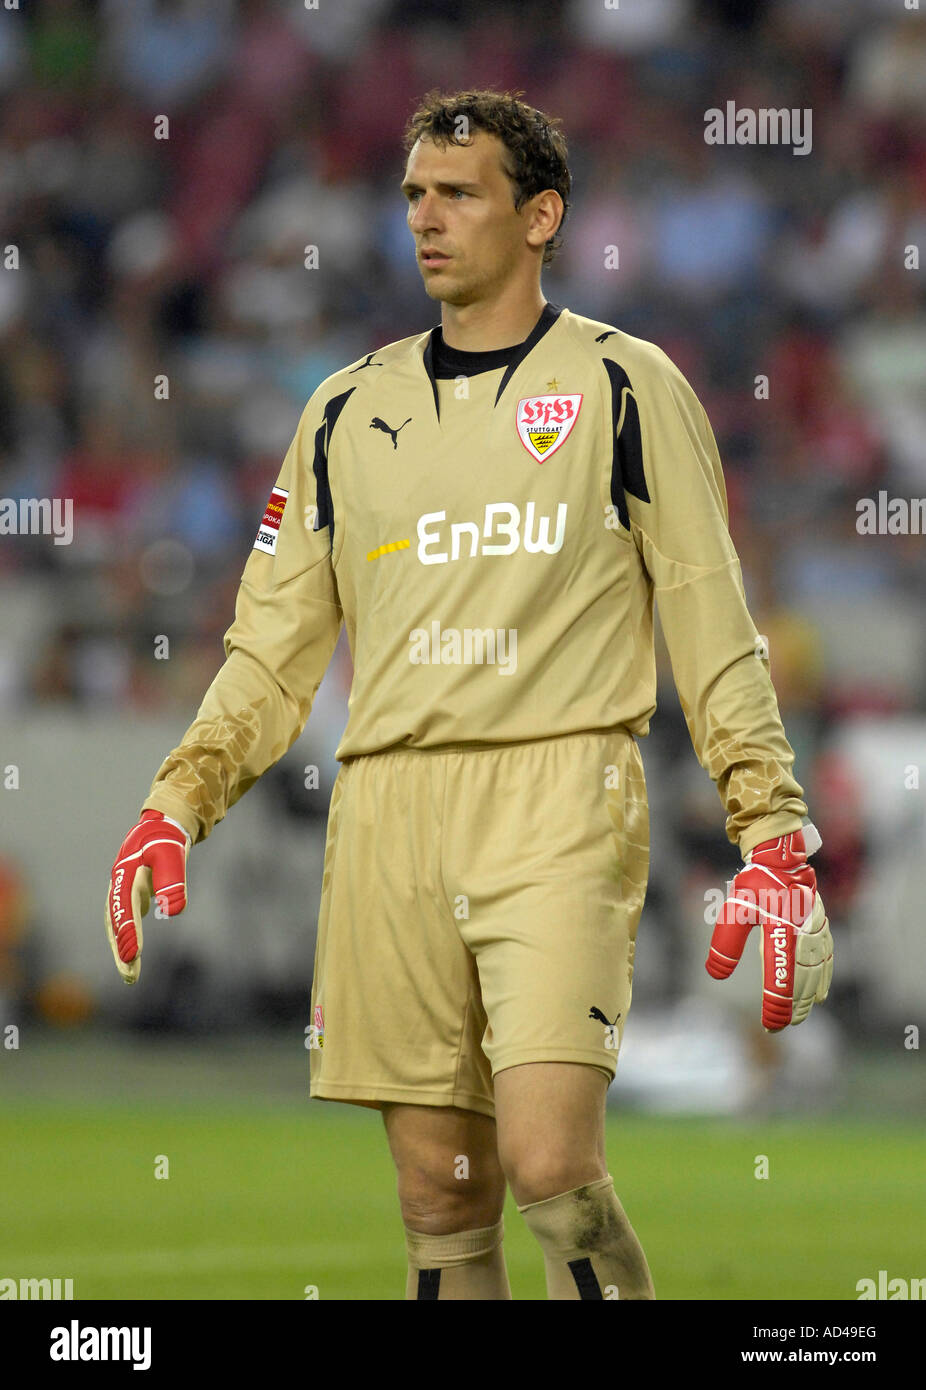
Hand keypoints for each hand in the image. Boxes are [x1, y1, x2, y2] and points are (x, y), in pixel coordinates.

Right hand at [105, 810, 189, 984]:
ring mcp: (122, 891)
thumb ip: (173, 880)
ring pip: (118, 925)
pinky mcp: (131, 896)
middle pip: (116, 923)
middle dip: (121, 950)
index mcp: (126, 875)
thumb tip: (173, 912)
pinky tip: (132, 954)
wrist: (161, 826)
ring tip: (130, 974)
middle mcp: (119, 886)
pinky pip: (125, 921)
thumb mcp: (173, 854)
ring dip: (122, 949)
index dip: (128, 933)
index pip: (125, 909)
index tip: (132, 956)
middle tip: (129, 975)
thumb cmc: (167, 839)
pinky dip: (127, 938)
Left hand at [705, 828, 832, 1030]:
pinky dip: (823, 979)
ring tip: (797, 1017)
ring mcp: (815, 931)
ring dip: (807, 997)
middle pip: (801, 981)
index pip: (779, 977)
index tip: (770, 1024)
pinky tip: (820, 992)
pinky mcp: (821, 926)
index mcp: (781, 932)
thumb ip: (725, 943)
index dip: (775, 1004)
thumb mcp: (734, 911)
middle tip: (780, 1026)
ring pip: (815, 973)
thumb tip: (716, 975)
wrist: (781, 856)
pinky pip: (826, 959)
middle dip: (792, 1007)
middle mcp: (802, 935)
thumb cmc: (755, 884)